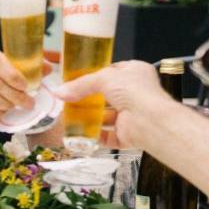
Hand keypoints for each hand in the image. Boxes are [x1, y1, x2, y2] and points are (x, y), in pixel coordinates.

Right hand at [52, 60, 176, 149]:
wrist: (150, 120)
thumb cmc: (134, 91)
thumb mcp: (103, 78)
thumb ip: (80, 85)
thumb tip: (59, 91)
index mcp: (135, 73)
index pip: (113, 72)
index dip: (95, 76)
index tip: (78, 80)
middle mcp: (135, 93)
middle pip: (107, 96)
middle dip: (89, 100)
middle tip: (70, 101)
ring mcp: (132, 115)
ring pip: (107, 117)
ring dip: (90, 119)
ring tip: (70, 118)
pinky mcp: (128, 134)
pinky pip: (108, 136)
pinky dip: (95, 136)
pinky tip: (80, 135)